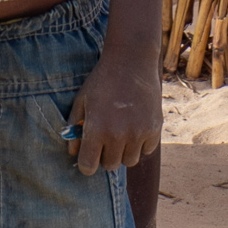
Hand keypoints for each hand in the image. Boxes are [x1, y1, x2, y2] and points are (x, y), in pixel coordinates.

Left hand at [65, 43, 162, 173]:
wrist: (132, 61)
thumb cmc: (102, 80)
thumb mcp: (82, 101)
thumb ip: (74, 127)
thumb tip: (72, 152)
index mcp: (96, 129)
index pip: (88, 166)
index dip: (86, 163)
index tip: (88, 156)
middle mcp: (118, 135)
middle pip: (110, 165)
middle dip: (105, 156)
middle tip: (105, 139)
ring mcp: (138, 133)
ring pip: (130, 160)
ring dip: (124, 151)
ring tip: (121, 132)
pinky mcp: (155, 129)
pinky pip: (146, 150)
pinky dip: (141, 143)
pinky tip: (136, 126)